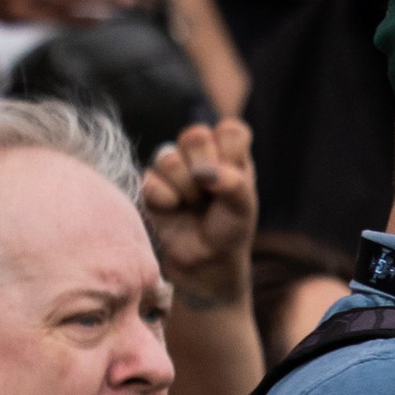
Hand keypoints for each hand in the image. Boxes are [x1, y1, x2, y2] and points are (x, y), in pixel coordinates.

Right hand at [142, 116, 257, 313]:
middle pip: (195, 135)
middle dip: (205, 169)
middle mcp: (200, 153)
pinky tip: (174, 211)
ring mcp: (173, 166)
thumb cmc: (230, 231)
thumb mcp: (244, 208)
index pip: (230, 130)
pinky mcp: (151, 183)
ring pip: (170, 159)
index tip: (233, 179)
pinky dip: (166, 200)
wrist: (207, 264)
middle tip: (211, 194)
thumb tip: (207, 172)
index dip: (230, 153)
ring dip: (186, 190)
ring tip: (194, 206)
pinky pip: (151, 181)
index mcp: (228, 151)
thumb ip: (235, 183)